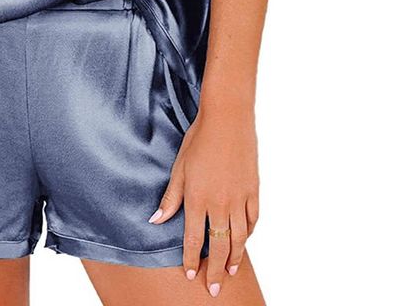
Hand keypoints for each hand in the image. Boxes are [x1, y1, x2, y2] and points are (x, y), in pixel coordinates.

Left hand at [148, 108, 258, 297]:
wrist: (227, 119)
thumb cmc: (198, 139)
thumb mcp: (179, 167)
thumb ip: (170, 197)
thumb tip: (156, 221)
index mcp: (198, 198)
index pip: (194, 238)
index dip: (193, 259)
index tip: (192, 274)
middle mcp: (220, 203)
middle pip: (219, 245)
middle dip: (215, 270)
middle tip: (213, 288)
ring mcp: (239, 197)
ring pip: (239, 237)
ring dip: (234, 257)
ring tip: (229, 271)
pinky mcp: (253, 190)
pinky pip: (253, 219)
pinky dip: (249, 234)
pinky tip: (244, 241)